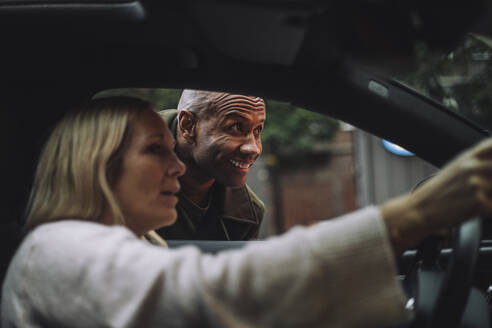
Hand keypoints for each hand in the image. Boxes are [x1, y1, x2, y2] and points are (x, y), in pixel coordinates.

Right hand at [381, 137, 491, 253]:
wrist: (419, 210)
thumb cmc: (437, 193)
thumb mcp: (456, 169)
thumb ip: (479, 162)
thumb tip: (491, 162)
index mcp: (468, 157)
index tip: (490, 163)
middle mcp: (473, 167)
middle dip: (491, 181)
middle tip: (481, 188)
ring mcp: (476, 183)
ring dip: (489, 197)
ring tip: (472, 200)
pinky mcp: (478, 201)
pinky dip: (486, 210)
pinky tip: (470, 209)